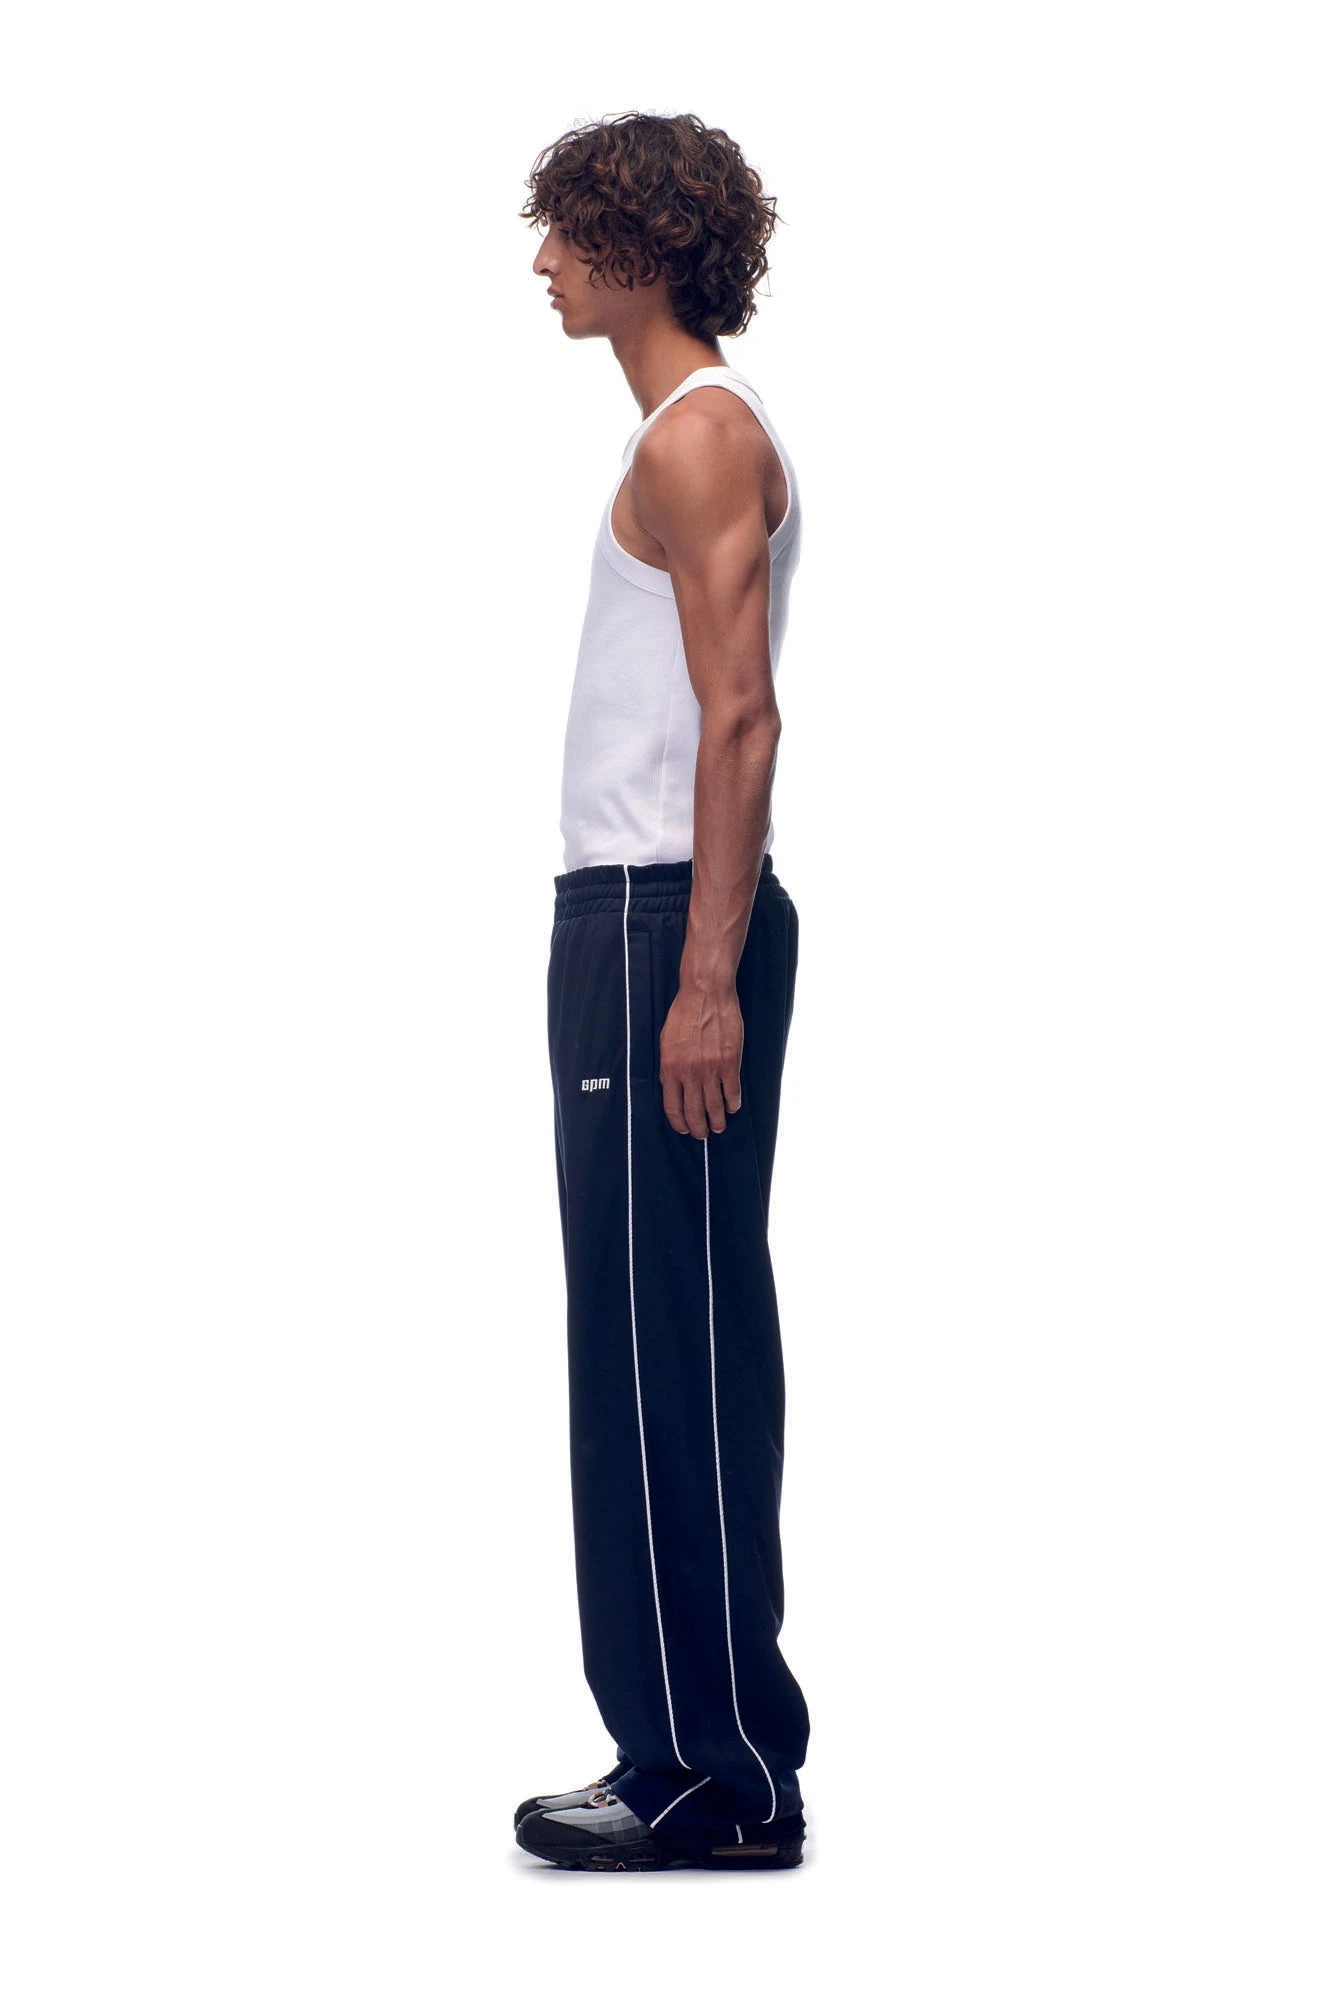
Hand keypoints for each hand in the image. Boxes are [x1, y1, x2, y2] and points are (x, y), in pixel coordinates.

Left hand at [658, 975, 743, 1138]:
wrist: (705, 993)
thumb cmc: (684, 1013)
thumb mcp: (666, 1041)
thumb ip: (669, 1066)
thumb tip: (672, 1088)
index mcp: (670, 1068)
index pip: (673, 1106)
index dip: (679, 1123)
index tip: (684, 1129)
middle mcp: (689, 1072)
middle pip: (694, 1112)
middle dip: (699, 1128)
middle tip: (703, 1134)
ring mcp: (711, 1068)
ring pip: (715, 1106)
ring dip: (718, 1121)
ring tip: (719, 1126)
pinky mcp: (729, 1061)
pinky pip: (732, 1091)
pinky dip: (733, 1103)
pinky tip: (732, 1107)